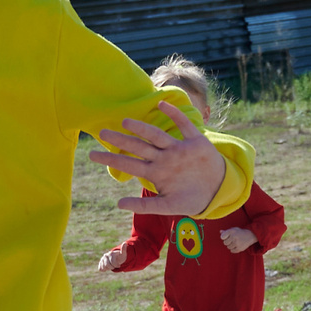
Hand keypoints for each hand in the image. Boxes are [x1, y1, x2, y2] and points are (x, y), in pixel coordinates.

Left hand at [93, 100, 228, 216]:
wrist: (217, 190)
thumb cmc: (190, 198)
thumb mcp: (168, 207)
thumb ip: (145, 206)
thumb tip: (118, 204)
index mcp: (155, 172)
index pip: (129, 163)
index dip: (112, 158)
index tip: (93, 155)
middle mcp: (164, 158)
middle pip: (139, 146)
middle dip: (121, 140)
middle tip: (102, 133)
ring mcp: (178, 149)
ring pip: (157, 135)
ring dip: (142, 128)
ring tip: (126, 122)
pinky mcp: (195, 142)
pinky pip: (184, 125)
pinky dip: (175, 114)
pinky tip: (162, 103)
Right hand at [95, 247, 126, 272]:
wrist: (116, 258)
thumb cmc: (120, 257)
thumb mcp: (123, 254)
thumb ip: (123, 249)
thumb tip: (124, 243)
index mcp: (111, 253)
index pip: (113, 262)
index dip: (116, 265)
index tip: (119, 265)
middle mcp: (105, 255)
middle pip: (107, 265)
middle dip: (112, 267)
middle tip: (115, 266)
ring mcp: (102, 259)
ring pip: (103, 267)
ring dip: (108, 268)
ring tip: (111, 266)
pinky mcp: (100, 262)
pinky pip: (100, 268)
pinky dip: (104, 269)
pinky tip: (107, 267)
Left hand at [221, 226, 257, 252]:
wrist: (250, 235)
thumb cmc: (240, 232)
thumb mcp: (233, 230)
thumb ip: (226, 231)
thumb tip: (220, 232)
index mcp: (232, 231)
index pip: (222, 237)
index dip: (224, 237)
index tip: (227, 237)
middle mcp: (234, 237)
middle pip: (225, 243)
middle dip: (227, 242)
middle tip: (232, 240)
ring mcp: (237, 243)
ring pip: (228, 247)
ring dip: (230, 245)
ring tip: (235, 242)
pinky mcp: (239, 248)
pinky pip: (232, 251)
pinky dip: (233, 249)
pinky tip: (236, 246)